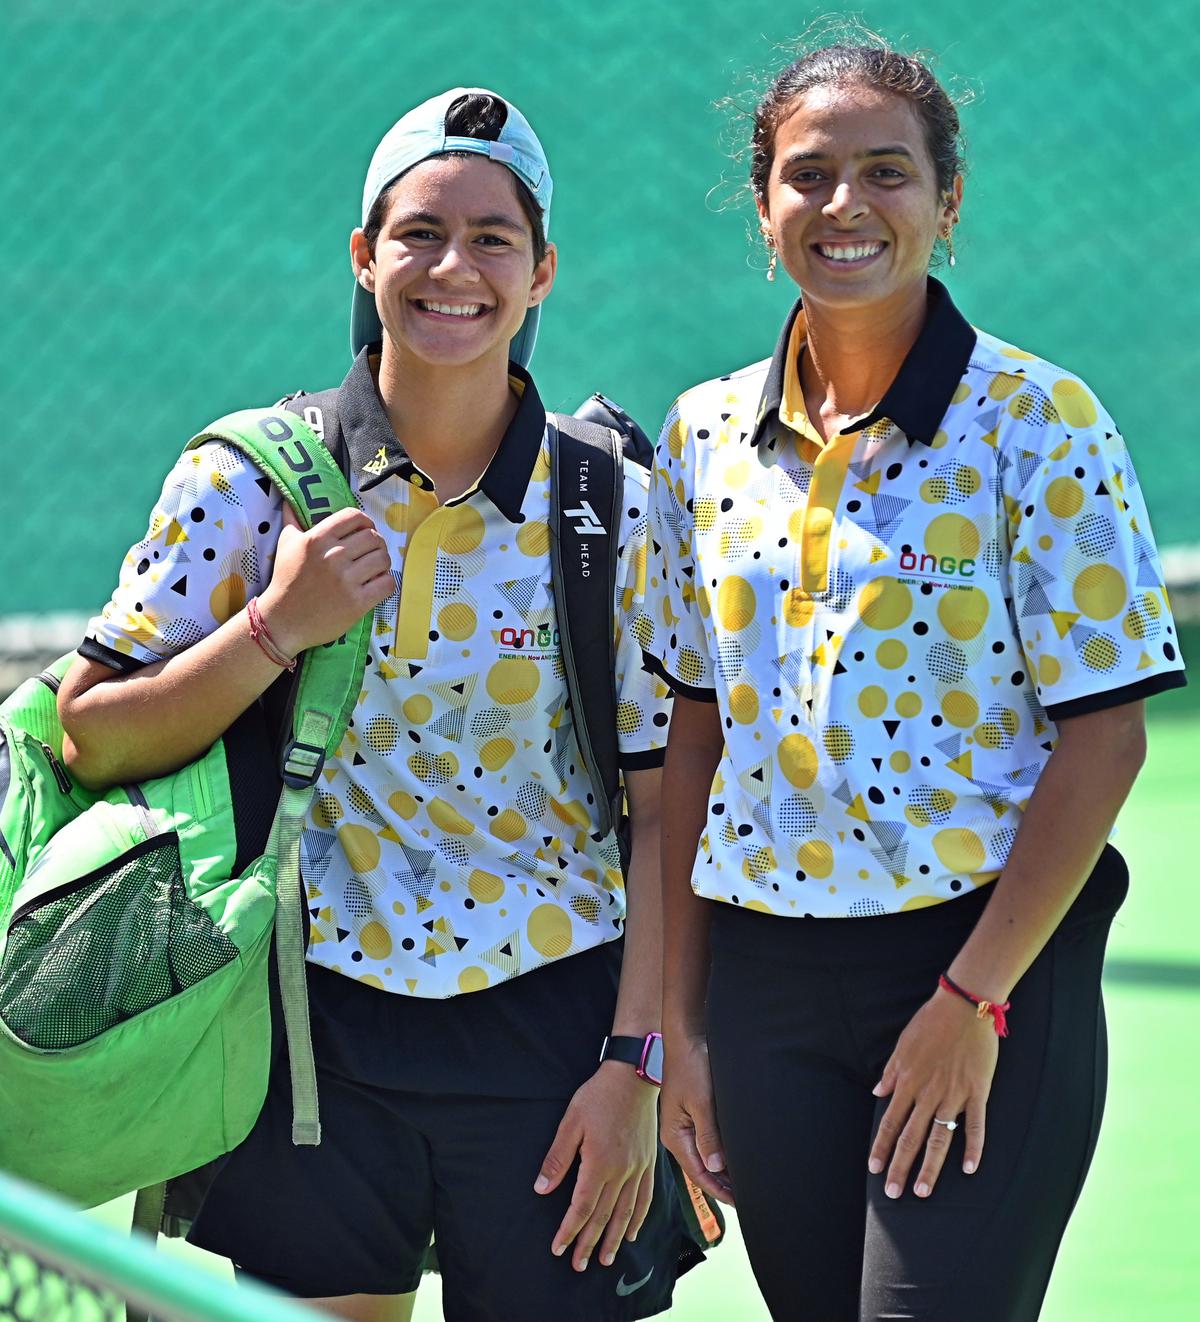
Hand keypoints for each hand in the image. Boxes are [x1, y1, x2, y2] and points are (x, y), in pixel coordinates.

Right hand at [259, 504, 392, 655]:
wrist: (282, 620)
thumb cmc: (285, 580)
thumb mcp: (286, 546)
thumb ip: (291, 521)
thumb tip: (289, 502)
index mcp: (318, 539)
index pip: (354, 517)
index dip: (366, 522)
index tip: (365, 530)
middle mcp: (333, 556)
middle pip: (373, 537)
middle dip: (377, 543)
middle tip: (371, 552)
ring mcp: (346, 580)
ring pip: (383, 559)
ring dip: (383, 563)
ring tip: (375, 568)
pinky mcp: (357, 602)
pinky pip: (386, 584)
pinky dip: (386, 582)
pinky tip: (377, 584)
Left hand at [534, 1063, 657, 1271]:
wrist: (634, 1076)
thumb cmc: (599, 1096)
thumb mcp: (571, 1122)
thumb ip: (558, 1158)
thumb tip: (542, 1188)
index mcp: (600, 1163)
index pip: (582, 1207)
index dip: (569, 1230)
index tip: (559, 1248)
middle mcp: (622, 1172)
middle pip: (604, 1216)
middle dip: (589, 1243)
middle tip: (578, 1265)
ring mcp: (638, 1168)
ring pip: (626, 1213)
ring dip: (615, 1238)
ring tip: (605, 1259)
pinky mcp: (649, 1162)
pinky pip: (645, 1197)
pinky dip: (639, 1218)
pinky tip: (633, 1232)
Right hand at [660, 1032, 734, 1206]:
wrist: (686, 1036)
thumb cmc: (692, 1065)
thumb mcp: (701, 1102)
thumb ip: (708, 1136)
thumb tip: (716, 1167)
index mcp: (675, 1136)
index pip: (699, 1174)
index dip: (720, 1191)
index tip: (741, 1203)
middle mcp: (677, 1135)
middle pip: (702, 1169)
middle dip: (723, 1185)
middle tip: (749, 1198)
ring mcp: (684, 1125)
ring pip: (705, 1157)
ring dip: (723, 1171)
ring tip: (745, 1184)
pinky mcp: (692, 1115)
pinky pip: (707, 1142)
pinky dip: (721, 1154)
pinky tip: (735, 1158)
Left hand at [868, 988, 998, 1199]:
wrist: (964, 1006)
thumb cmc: (931, 1022)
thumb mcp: (903, 1044)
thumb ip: (891, 1072)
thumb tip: (878, 1092)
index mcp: (908, 1081)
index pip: (890, 1121)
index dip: (881, 1146)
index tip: (874, 1168)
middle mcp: (929, 1093)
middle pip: (912, 1137)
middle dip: (900, 1166)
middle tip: (893, 1193)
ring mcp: (954, 1095)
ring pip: (940, 1138)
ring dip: (930, 1166)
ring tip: (922, 1190)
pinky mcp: (978, 1092)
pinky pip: (976, 1125)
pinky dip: (974, 1147)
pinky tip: (971, 1169)